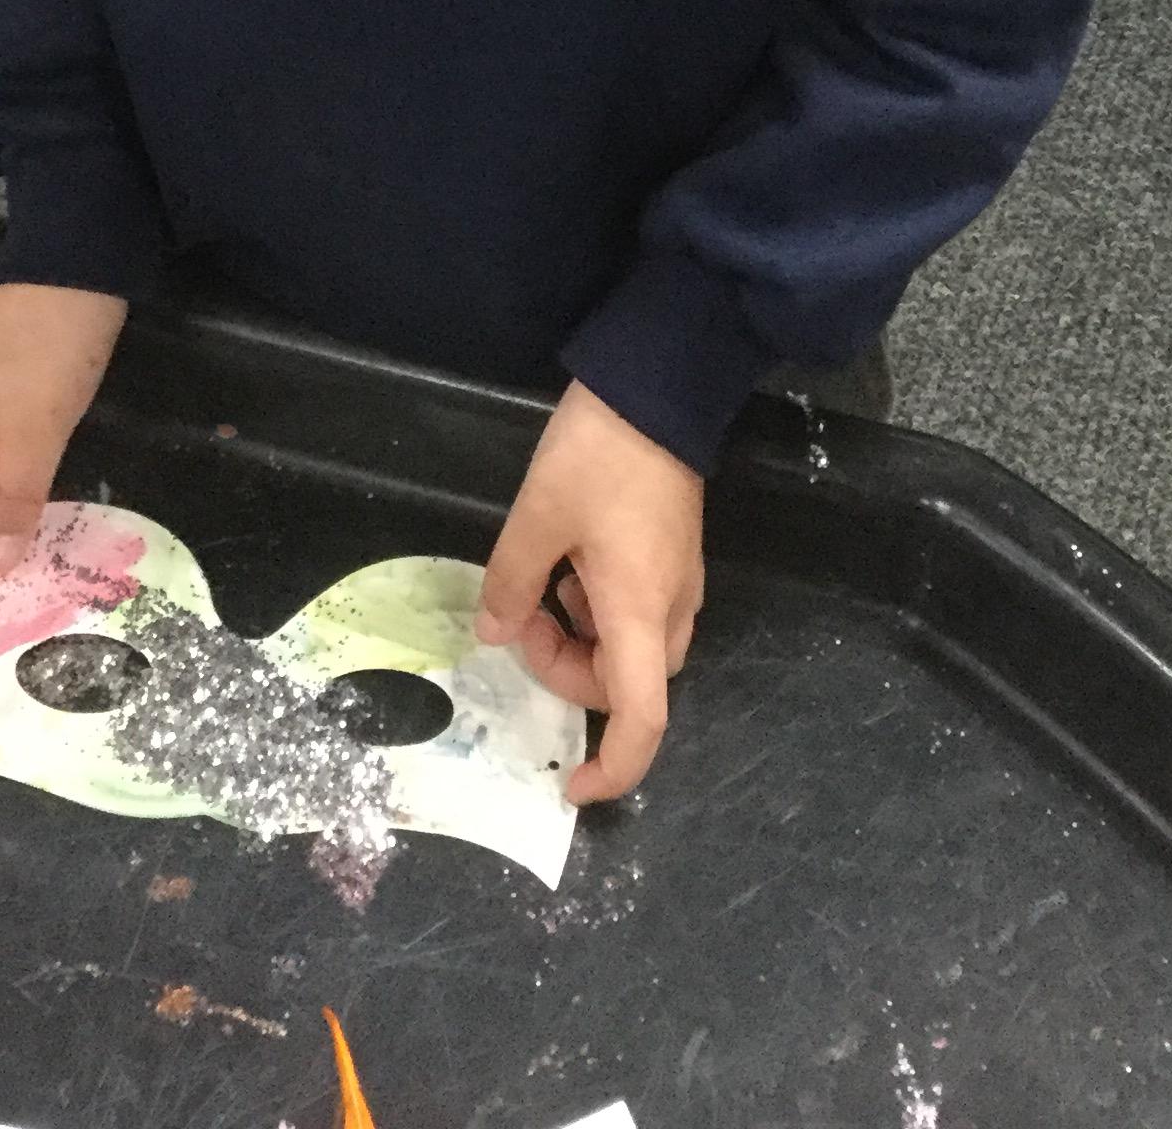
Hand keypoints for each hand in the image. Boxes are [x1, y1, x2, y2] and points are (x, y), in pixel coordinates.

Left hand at [473, 381, 703, 805]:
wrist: (657, 386)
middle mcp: (669, 608)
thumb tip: (494, 634)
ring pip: (629, 645)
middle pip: (626, 683)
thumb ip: (511, 583)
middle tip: (521, 615)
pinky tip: (566, 557)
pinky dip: (594, 605)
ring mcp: (677, 579)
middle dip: (566, 671)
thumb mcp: (537, 516)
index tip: (572, 784)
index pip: (641, 721)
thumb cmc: (599, 456)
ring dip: (578, 635)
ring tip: (539, 579)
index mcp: (639, 613)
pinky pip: (634, 607)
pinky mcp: (672, 551)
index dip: (613, 769)